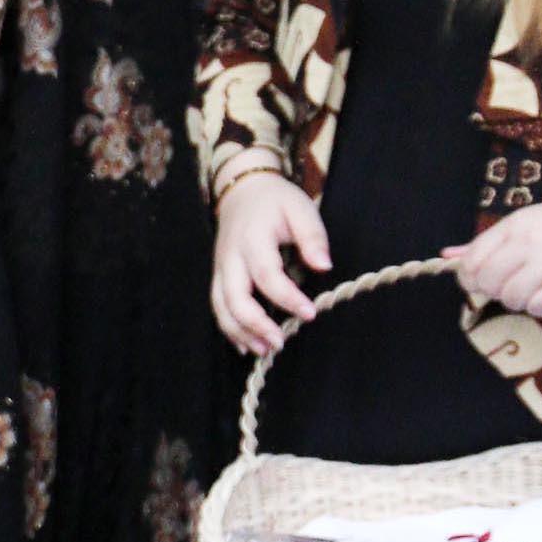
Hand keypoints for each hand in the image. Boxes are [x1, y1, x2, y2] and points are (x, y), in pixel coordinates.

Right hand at [211, 167, 329, 355]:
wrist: (242, 191)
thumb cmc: (276, 202)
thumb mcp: (300, 208)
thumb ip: (312, 237)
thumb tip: (324, 266)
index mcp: (252, 239)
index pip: (267, 274)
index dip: (287, 297)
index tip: (310, 313)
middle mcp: (231, 258)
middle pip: (235, 298)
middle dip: (256, 324)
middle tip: (280, 343)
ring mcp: (220, 269)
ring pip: (221, 308)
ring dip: (240, 333)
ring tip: (265, 350)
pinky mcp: (218, 277)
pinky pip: (217, 307)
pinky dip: (229, 329)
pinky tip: (246, 345)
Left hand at [448, 204, 541, 319]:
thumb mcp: (522, 226)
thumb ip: (486, 243)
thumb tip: (447, 256)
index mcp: (516, 225)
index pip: (472, 261)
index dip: (469, 278)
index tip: (479, 280)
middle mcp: (531, 241)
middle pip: (488, 282)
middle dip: (494, 290)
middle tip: (508, 286)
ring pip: (511, 297)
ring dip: (518, 300)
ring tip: (530, 289)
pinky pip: (537, 306)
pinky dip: (538, 306)